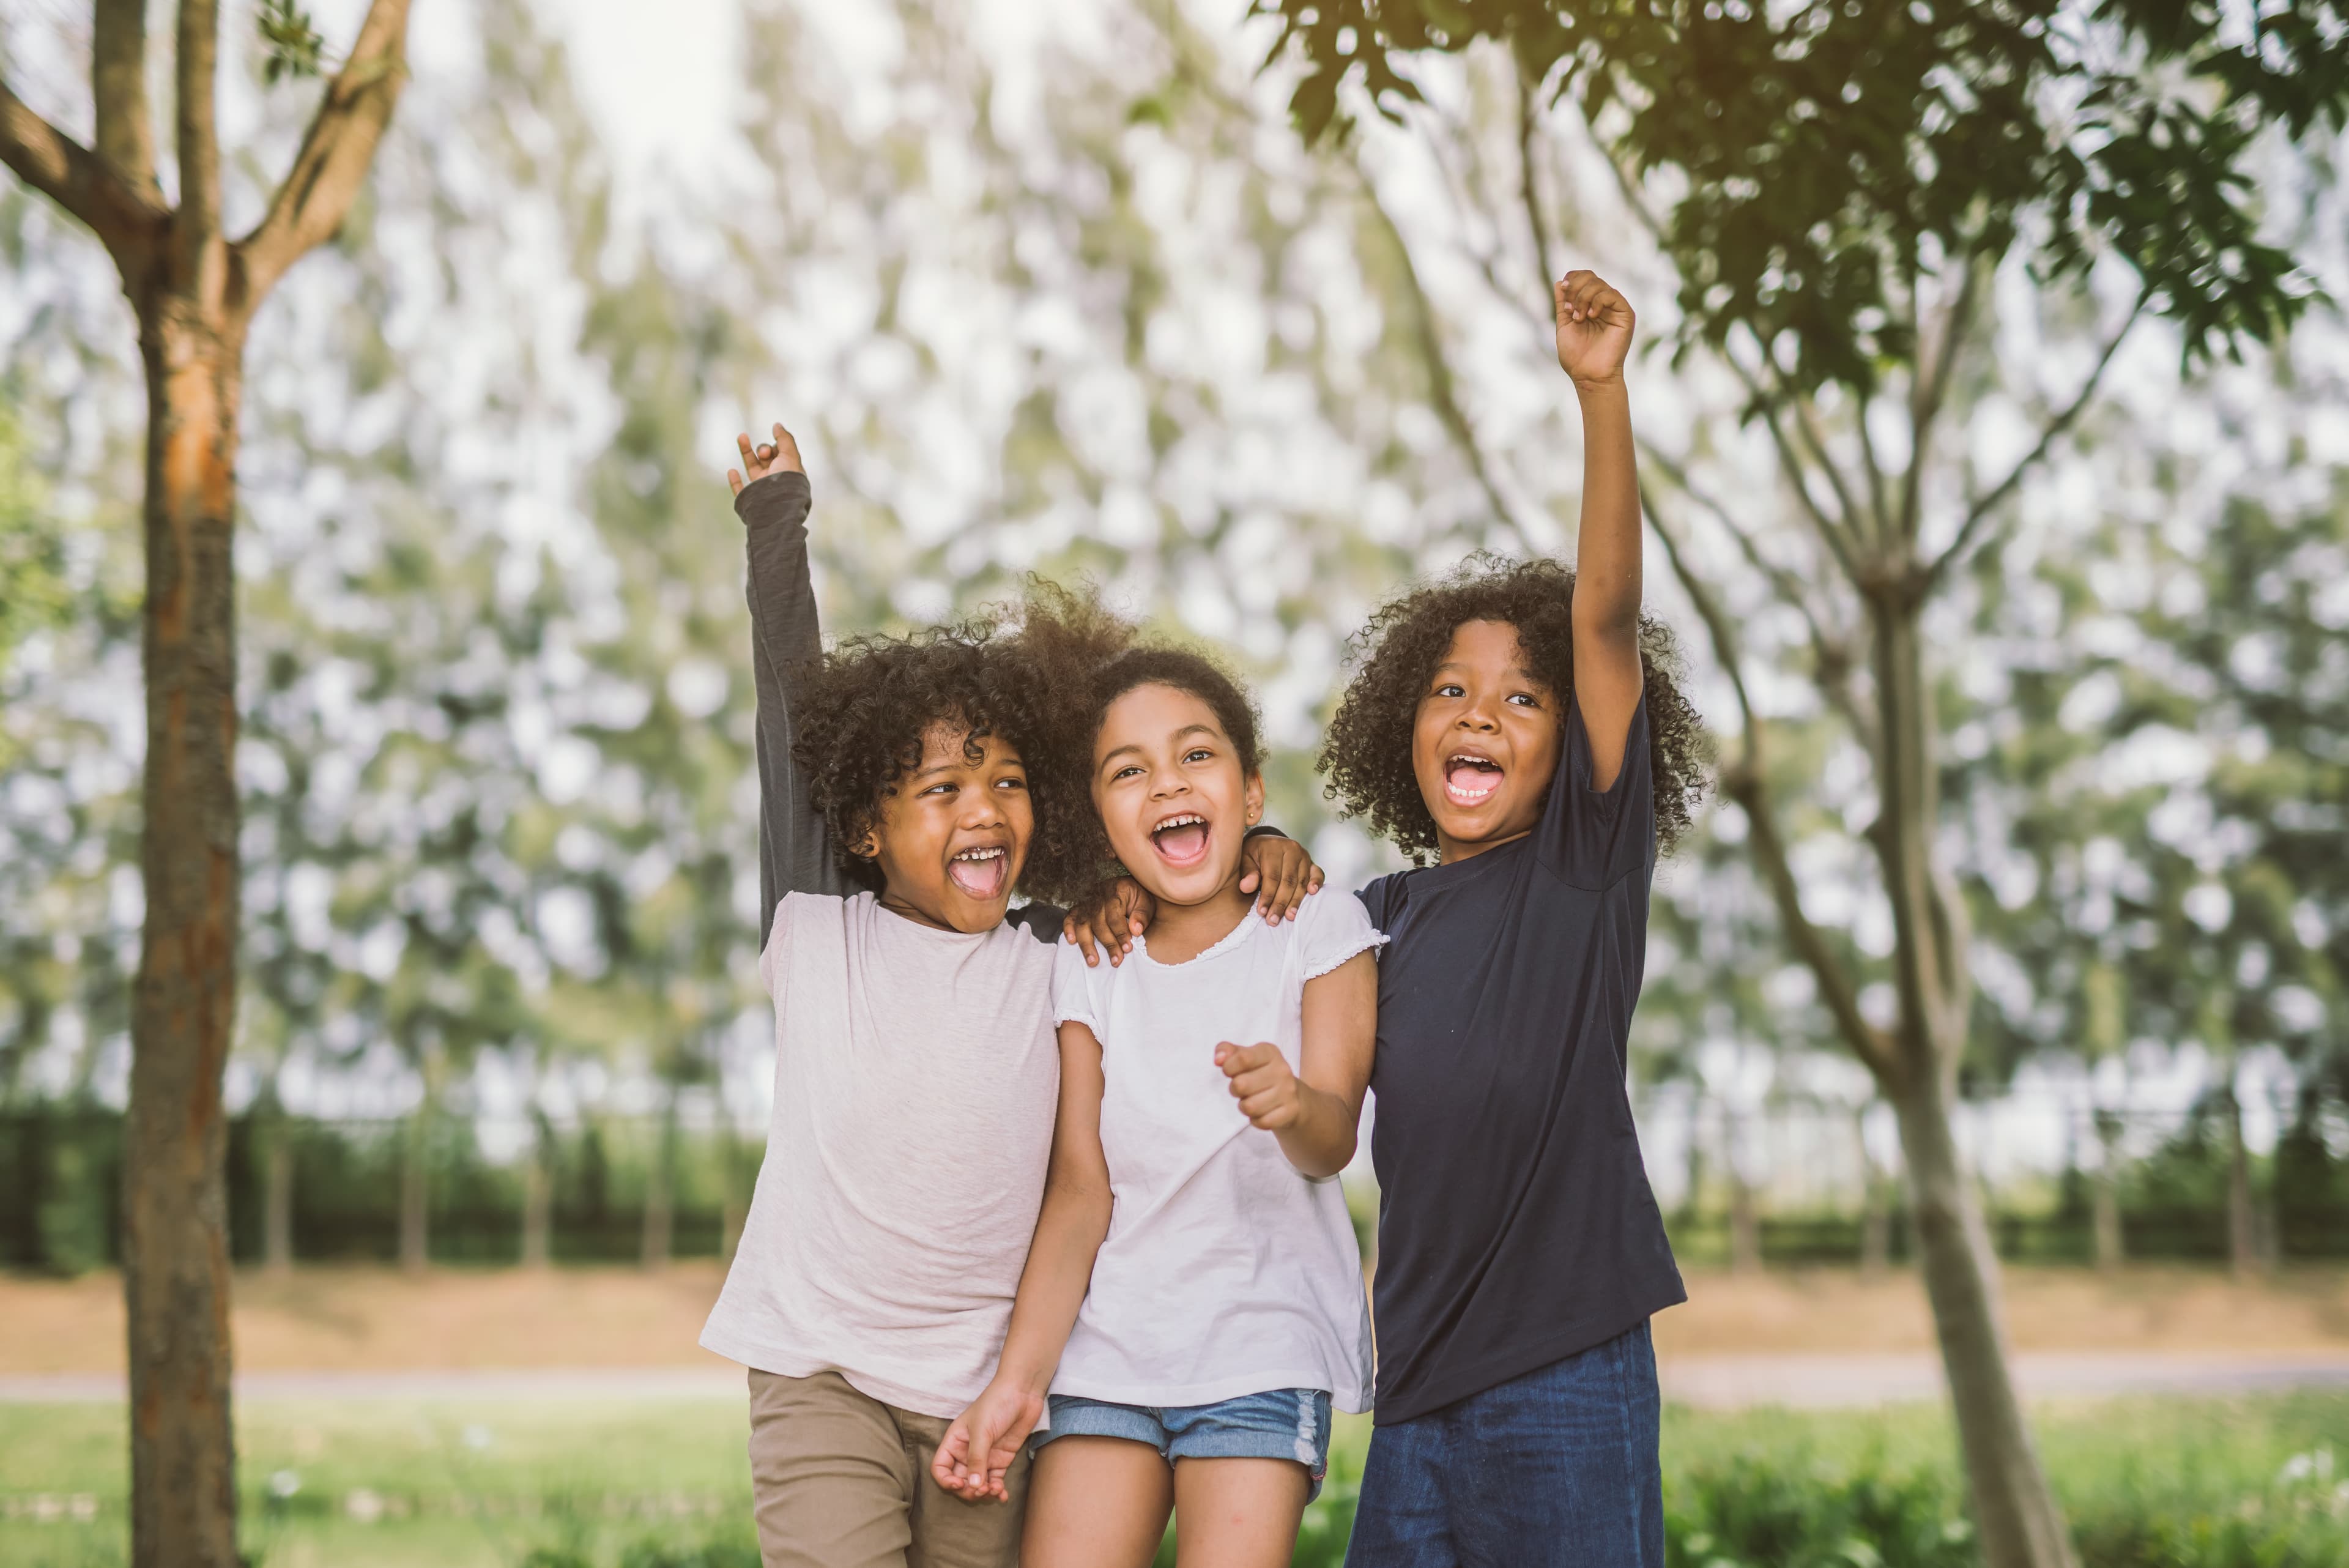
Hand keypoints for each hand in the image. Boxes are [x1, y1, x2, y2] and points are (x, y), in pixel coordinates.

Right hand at [728, 421, 804, 495]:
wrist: (777, 506)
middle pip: (766, 459)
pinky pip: (739, 490)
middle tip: (765, 453)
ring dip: (746, 452)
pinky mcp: (749, 499)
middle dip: (763, 449)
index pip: (779, 454)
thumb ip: (785, 439)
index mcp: (788, 473)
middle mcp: (776, 481)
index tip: (773, 449)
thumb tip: (777, 425)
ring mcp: (762, 490)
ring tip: (741, 436)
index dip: (774, 447)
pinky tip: (732, 470)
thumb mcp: (790, 455)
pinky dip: (735, 481)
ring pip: (752, 468)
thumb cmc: (787, 481)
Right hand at [931, 1380, 1043, 1502]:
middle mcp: (966, 1451)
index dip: (946, 1480)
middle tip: (981, 1489)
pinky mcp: (1001, 1459)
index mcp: (954, 1441)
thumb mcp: (982, 1430)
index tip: (959, 1484)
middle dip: (968, 1490)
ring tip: (994, 1490)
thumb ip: (977, 1459)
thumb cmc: (996, 1403)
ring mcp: (984, 1456)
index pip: (940, 1468)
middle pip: (959, 1480)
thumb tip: (973, 1486)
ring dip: (983, 1493)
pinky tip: (1003, 1495)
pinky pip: (994, 1481)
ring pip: (977, 1484)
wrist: (1023, 1392)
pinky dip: (997, 1490)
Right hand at [1064, 878, 1152, 968]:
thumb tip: (1135, 931)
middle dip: (1108, 944)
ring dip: (1087, 944)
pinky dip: (1068, 929)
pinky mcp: (1079, 907)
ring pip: (1083, 924)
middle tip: (1116, 961)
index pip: (1115, 916)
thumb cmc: (1138, 897)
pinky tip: (1072, 942)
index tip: (1127, 949)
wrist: (1128, 887)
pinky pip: (1070, 917)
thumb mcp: (1147, 903)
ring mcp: (1087, 901)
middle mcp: (1098, 895)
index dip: (1121, 933)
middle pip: (1099, 923)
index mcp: (1117, 891)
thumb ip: (1142, 915)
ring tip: (1093, 962)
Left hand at [1216, 1041, 1302, 1130]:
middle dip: (1235, 1089)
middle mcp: (1282, 1070)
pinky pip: (1262, 1122)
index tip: (1228, 1071)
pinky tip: (1262, 1112)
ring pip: (1250, 1107)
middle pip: (1241, 1085)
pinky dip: (1256, 1120)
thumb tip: (1218, 1059)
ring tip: (1251, 1100)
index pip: (1243, 1058)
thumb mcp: (1244, 1056)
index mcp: (1270, 1052)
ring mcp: (1288, 1091)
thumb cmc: (1259, 1073)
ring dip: (1244, 1106)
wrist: (1292, 1096)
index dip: (1228, 1067)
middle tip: (1242, 1089)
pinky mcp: (1291, 1111)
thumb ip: (1227, 1051)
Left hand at [1237, 833, 1323, 924]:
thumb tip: (1246, 887)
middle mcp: (1291, 848)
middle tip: (1273, 920)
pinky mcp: (1311, 862)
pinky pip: (1318, 873)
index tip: (1261, 912)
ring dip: (1296, 901)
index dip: (1267, 895)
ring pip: (1301, 881)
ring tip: (1289, 916)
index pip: (1272, 876)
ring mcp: (1303, 855)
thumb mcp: (1244, 860)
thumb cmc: (1253, 855)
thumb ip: (1247, 873)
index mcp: (1273, 847)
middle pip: (1288, 881)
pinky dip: (1317, 883)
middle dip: (1280, 903)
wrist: (1266, 844)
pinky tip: (1312, 893)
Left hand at [1554, 271, 1634, 388]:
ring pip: (1599, 284)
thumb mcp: (1564, 323)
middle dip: (1575, 289)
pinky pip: (1611, 294)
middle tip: (1570, 308)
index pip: (1584, 277)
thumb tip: (1560, 282)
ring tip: (1579, 318)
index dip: (1573, 279)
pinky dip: (1597, 302)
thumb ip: (1563, 303)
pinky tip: (1590, 316)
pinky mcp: (1625, 314)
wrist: (1588, 375)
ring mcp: (1615, 308)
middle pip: (1591, 276)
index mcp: (1590, 304)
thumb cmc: (1576, 355)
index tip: (1564, 293)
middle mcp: (1604, 303)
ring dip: (1583, 298)